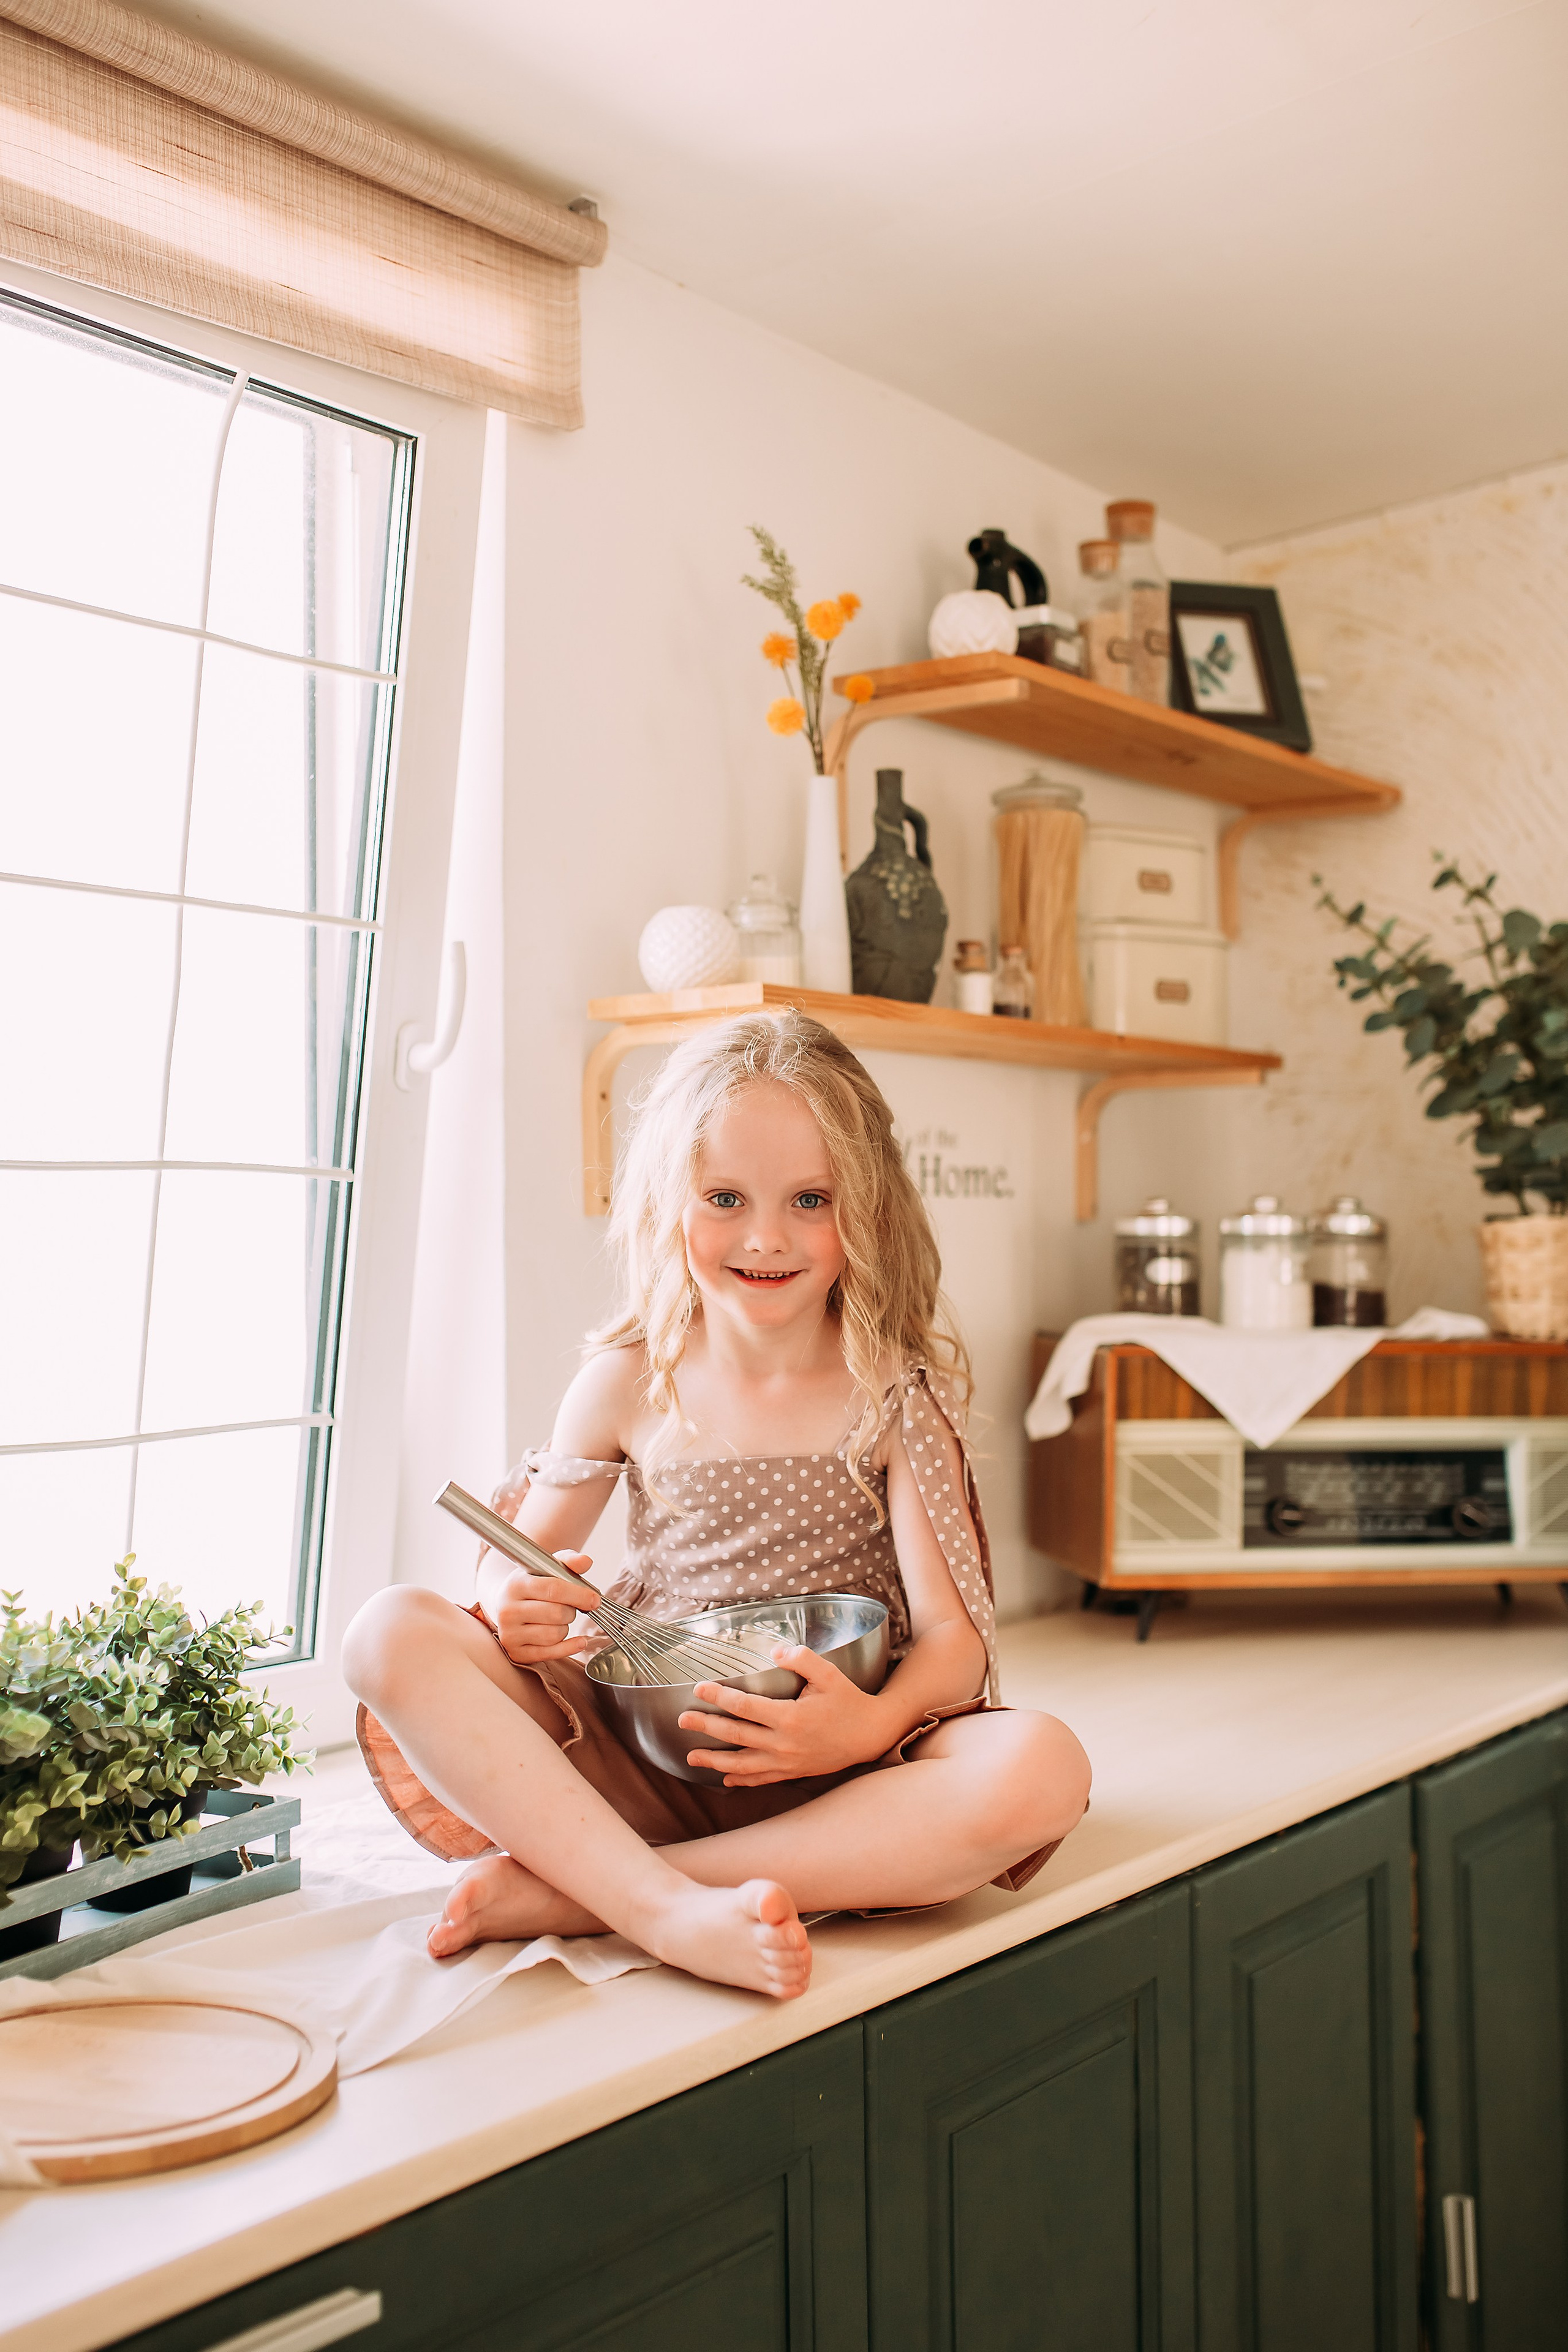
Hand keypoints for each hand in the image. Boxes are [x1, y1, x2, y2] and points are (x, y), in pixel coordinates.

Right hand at [476, 1550, 602, 1667]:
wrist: (506, 1605)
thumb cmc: (532, 1585)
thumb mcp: (546, 1568)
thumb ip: (568, 1562)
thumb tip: (586, 1561)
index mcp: (516, 1585)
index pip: (553, 1589)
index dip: (579, 1594)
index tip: (594, 1599)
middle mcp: (508, 1611)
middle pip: (556, 1614)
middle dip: (571, 1611)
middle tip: (569, 1607)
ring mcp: (510, 1634)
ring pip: (555, 1635)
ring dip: (565, 1627)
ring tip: (557, 1619)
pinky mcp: (516, 1653)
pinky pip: (551, 1654)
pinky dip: (569, 1648)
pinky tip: (579, 1641)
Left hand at [678, 1646, 888, 1785]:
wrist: (870, 1735)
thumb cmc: (849, 1701)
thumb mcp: (829, 1674)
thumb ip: (802, 1659)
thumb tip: (774, 1651)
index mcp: (790, 1717)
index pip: (745, 1707)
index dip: (719, 1697)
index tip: (698, 1689)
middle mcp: (784, 1743)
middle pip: (736, 1735)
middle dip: (706, 1727)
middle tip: (682, 1720)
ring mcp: (787, 1762)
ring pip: (743, 1764)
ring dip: (715, 1761)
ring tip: (691, 1757)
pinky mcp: (793, 1772)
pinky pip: (761, 1779)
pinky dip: (741, 1780)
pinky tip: (725, 1779)